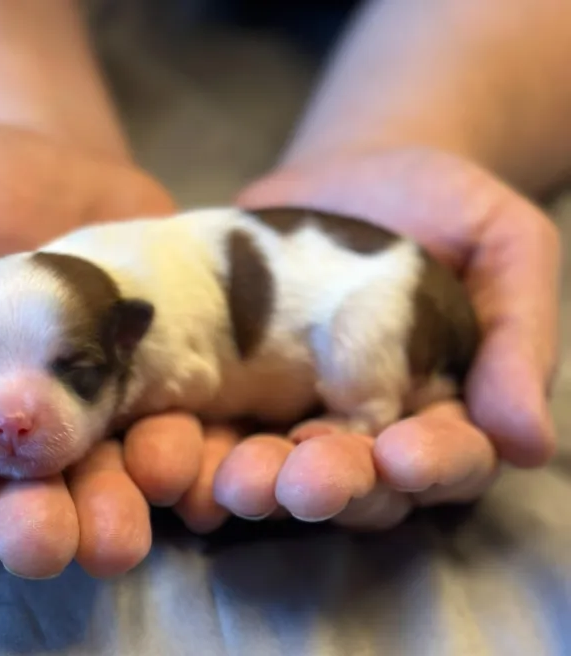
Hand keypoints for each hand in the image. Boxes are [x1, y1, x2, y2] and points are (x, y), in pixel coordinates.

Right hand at [0, 120, 199, 576]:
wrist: (53, 150)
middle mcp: (21, 410)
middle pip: (23, 478)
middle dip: (35, 516)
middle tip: (48, 544)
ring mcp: (96, 396)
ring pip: (104, 465)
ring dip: (116, 501)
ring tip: (123, 529)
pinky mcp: (159, 373)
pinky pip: (176, 421)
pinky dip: (187, 455)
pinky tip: (195, 476)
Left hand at [143, 146, 558, 531]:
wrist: (347, 173)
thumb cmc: (437, 204)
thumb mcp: (502, 242)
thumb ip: (518, 336)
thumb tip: (529, 442)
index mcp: (446, 408)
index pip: (451, 457)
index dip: (433, 464)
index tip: (403, 455)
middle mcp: (371, 430)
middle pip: (362, 484)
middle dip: (337, 485)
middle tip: (308, 481)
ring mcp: (296, 416)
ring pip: (284, 473)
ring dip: (264, 484)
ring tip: (240, 480)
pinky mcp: (235, 393)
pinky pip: (217, 437)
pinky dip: (201, 458)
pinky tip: (181, 468)